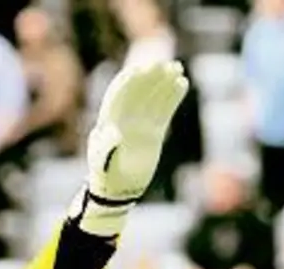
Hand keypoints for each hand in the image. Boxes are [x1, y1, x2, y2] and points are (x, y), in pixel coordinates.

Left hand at [73, 60, 189, 236]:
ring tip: (177, 68)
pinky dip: (173, 97)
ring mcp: (140, 124)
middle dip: (150, 78)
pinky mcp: (154, 132)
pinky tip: (182, 83)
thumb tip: (114, 132)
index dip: (129, 82)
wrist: (117, 190)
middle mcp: (125, 119)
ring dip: (164, 83)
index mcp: (108, 120)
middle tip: (163, 64)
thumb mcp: (101, 162)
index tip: (140, 69)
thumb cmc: (104, 175)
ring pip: (153, 99)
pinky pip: (165, 111)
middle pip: (138, 93)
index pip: (119, 96)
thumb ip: (106, 147)